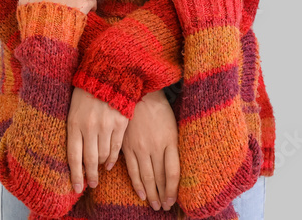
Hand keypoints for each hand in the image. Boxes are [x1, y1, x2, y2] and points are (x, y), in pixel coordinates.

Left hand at [67, 87, 128, 192]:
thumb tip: (76, 157)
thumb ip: (74, 131)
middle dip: (90, 175)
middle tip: (91, 185)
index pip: (73, 156)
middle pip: (90, 160)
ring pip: (104, 155)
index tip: (77, 188)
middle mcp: (89, 127)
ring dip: (102, 165)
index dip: (75, 175)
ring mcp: (106, 125)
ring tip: (100, 170)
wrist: (107, 72)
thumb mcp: (73, 110)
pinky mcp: (120, 123)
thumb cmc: (86, 91)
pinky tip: (110, 163)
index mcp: (74, 123)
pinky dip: (113, 158)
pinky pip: (117, 147)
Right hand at [121, 89, 178, 211]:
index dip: (173, 190)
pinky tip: (141, 193)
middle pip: (159, 178)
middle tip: (164, 208)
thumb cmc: (160, 110)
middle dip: (162, 195)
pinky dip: (137, 184)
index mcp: (169, 141)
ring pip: (146, 177)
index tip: (173, 200)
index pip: (172, 173)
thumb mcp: (173, 127)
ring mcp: (140, 147)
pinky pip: (132, 170)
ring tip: (155, 205)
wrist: (139, 94)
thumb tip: (174, 170)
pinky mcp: (127, 146)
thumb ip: (172, 148)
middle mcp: (155, 147)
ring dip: (151, 194)